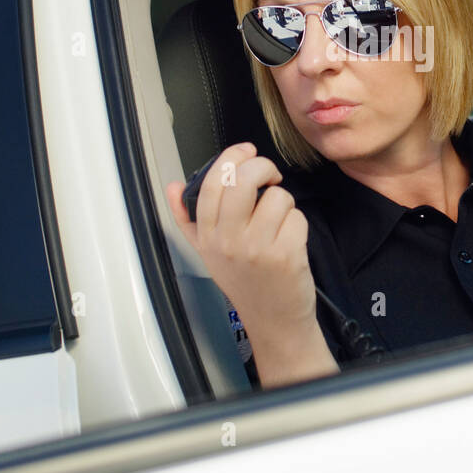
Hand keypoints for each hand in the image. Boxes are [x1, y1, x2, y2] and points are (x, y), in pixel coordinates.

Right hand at [165, 143, 322, 361]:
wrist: (273, 320)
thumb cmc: (245, 282)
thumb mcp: (208, 252)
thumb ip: (188, 218)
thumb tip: (173, 186)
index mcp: (207, 236)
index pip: (212, 183)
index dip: (232, 157)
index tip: (245, 152)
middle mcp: (228, 241)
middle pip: (244, 180)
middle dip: (263, 167)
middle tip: (270, 176)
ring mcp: (257, 248)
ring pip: (277, 196)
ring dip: (284, 203)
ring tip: (278, 222)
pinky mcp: (286, 255)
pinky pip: (297, 217)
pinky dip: (298, 224)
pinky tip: (289, 241)